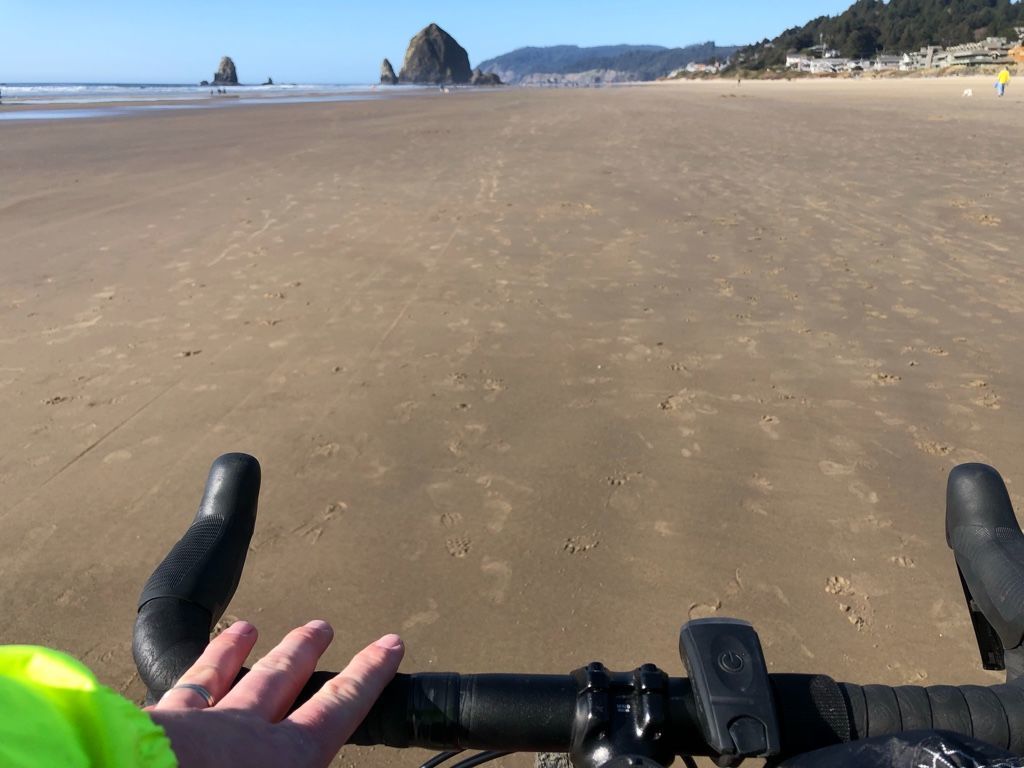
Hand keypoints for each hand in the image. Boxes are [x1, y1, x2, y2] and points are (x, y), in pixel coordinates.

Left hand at [147, 620, 403, 767]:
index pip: (340, 707)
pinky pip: (180, 686)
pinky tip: (186, 661)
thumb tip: (313, 756)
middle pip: (284, 679)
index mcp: (288, 758)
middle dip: (305, 650)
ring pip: (228, 674)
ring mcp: (199, 721)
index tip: (389, 644)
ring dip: (241, 648)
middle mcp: (249, 731)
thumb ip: (297, 763)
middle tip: (322, 625)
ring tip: (249, 627)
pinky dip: (191, 668)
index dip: (368, 675)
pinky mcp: (154, 723)